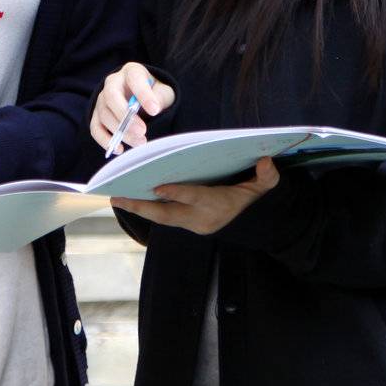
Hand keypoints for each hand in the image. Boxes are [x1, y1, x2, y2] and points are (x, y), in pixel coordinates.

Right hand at [90, 61, 175, 153]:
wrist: (142, 100)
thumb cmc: (154, 94)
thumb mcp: (164, 92)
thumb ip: (160, 97)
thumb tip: (153, 108)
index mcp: (131, 72)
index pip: (134, 78)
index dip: (143, 94)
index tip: (155, 111)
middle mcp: (112, 82)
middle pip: (111, 96)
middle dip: (125, 116)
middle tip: (142, 131)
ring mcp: (102, 99)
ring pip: (105, 115)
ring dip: (121, 131)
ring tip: (140, 142)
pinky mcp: (97, 115)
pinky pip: (95, 128)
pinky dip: (105, 140)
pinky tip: (120, 149)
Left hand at [111, 157, 279, 234]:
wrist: (253, 225)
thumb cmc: (254, 200)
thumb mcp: (264, 189)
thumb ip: (267, 177)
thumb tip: (267, 161)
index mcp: (217, 206)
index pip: (194, 198)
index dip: (176, 192)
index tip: (156, 186)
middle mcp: (201, 218)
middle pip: (168, 214)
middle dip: (143, 207)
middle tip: (119, 197)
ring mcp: (192, 224)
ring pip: (161, 218)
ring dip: (139, 208)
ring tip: (117, 198)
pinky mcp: (186, 224)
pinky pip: (163, 217)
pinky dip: (147, 208)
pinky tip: (131, 200)